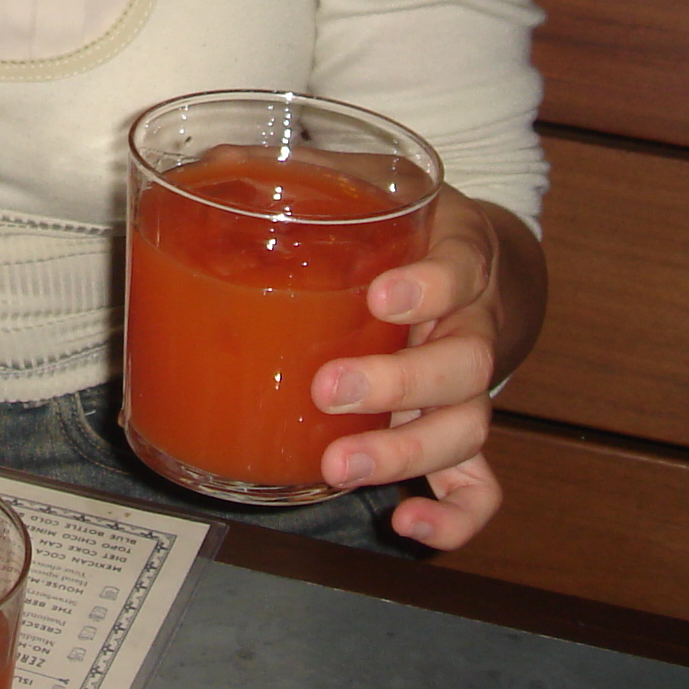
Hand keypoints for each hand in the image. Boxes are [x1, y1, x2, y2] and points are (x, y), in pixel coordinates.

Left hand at [307, 189, 533, 550]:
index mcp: (455, 253)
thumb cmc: (403, 224)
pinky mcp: (457, 431)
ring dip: (407, 454)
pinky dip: (453, 515)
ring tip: (340, 466)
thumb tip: (210, 165)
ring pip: (468, 429)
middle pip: (464, 365)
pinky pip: (479, 487)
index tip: (381, 294)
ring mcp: (468, 387)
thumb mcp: (368, 184)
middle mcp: (472, 324)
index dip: (430, 286)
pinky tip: (409, 524)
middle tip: (329, 389)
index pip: (462, 268)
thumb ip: (302, 177)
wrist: (472, 264)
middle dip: (399, 385)